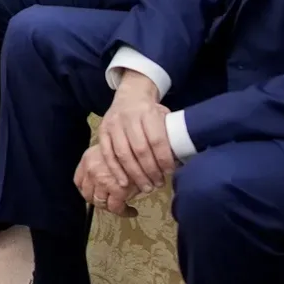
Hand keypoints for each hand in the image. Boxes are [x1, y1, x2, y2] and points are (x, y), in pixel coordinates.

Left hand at [74, 143, 141, 217]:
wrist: (146, 148)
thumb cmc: (132, 148)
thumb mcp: (111, 150)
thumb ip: (103, 164)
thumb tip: (107, 180)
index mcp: (88, 159)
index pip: (78, 181)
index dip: (86, 191)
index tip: (94, 194)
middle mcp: (92, 171)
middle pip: (88, 194)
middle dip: (97, 201)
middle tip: (109, 203)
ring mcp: (103, 182)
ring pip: (100, 202)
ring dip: (109, 207)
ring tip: (120, 208)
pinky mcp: (118, 191)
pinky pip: (116, 208)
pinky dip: (123, 212)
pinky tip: (131, 211)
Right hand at [94, 75, 175, 196]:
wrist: (130, 95)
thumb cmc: (151, 111)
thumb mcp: (164, 116)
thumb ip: (169, 134)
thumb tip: (180, 160)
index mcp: (148, 113)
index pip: (157, 139)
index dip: (164, 158)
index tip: (170, 171)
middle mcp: (129, 118)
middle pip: (140, 149)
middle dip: (150, 170)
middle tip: (158, 184)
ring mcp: (113, 125)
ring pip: (123, 154)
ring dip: (135, 174)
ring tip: (146, 187)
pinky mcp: (102, 132)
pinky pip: (107, 154)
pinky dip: (116, 170)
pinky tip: (124, 183)